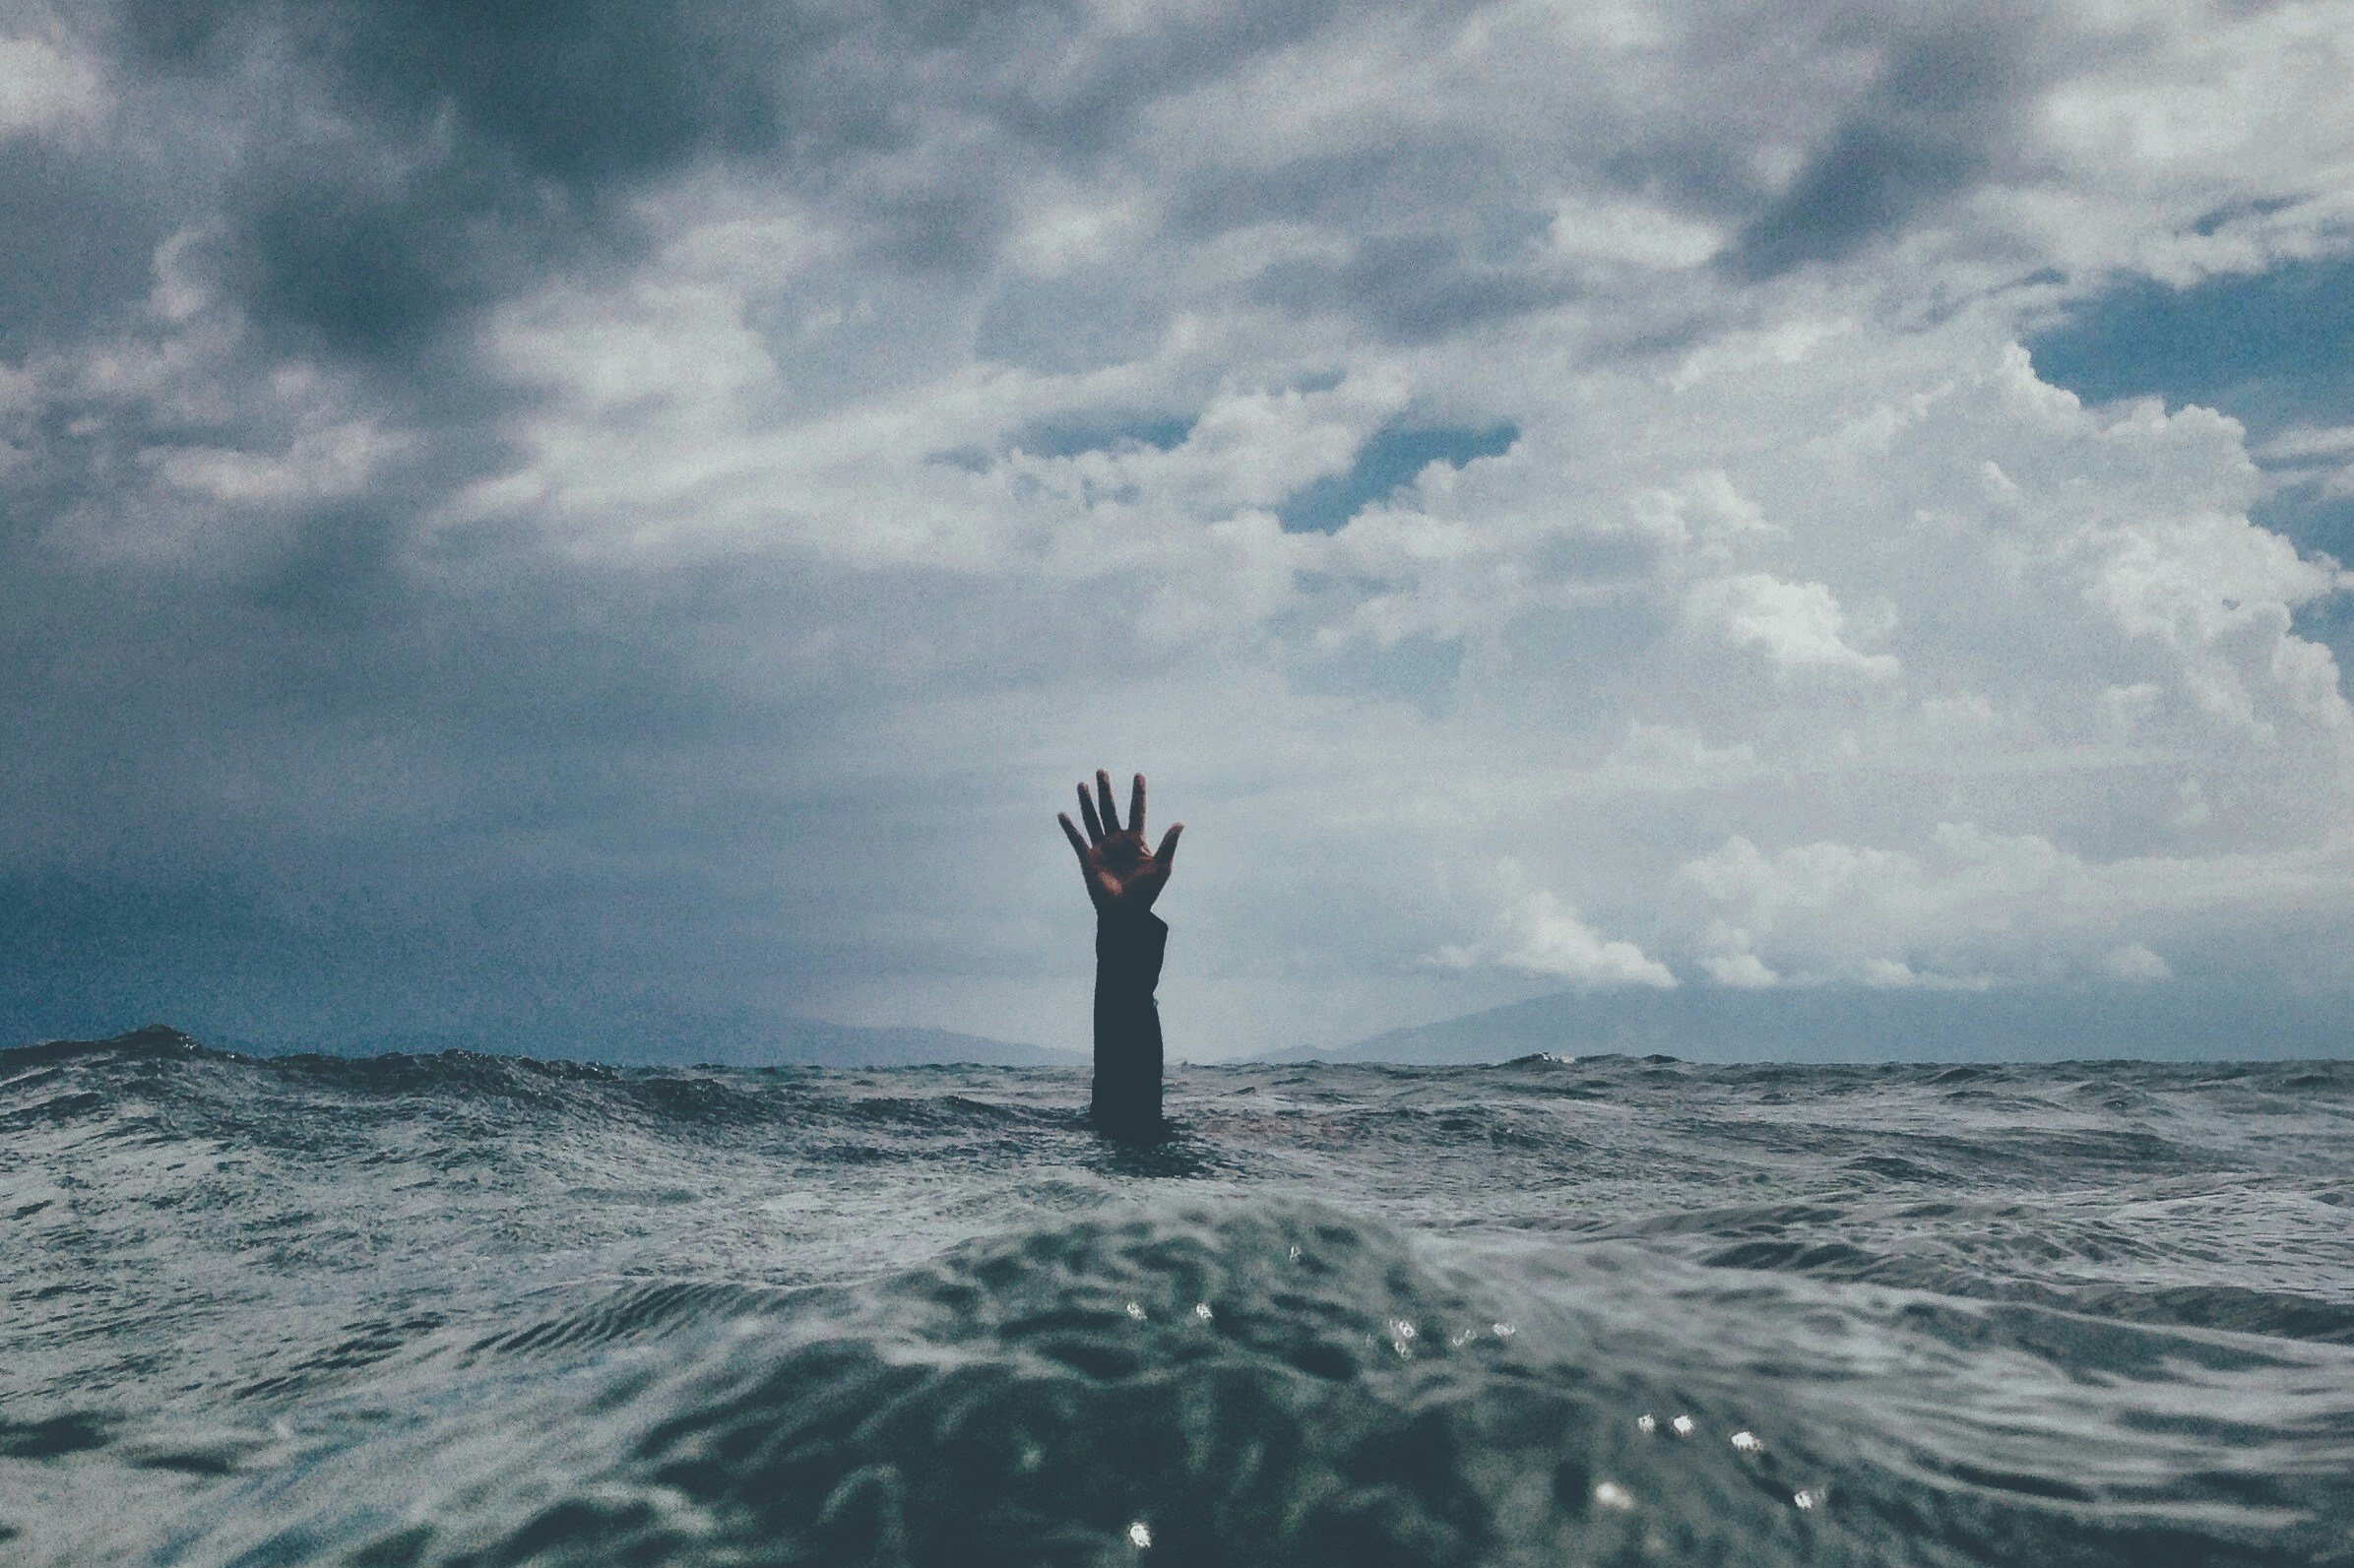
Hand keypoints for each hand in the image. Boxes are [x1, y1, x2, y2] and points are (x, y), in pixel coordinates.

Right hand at [1058, 770, 1181, 918]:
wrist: (1126, 913)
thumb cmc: (1146, 892)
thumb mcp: (1161, 867)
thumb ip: (1169, 844)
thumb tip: (1180, 823)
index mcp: (1136, 841)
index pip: (1136, 811)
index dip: (1138, 794)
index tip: (1139, 775)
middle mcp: (1117, 841)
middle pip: (1110, 809)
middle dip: (1106, 791)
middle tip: (1102, 771)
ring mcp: (1101, 849)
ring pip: (1093, 819)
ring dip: (1087, 802)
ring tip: (1082, 784)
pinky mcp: (1088, 859)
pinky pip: (1077, 840)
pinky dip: (1069, 828)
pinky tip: (1062, 814)